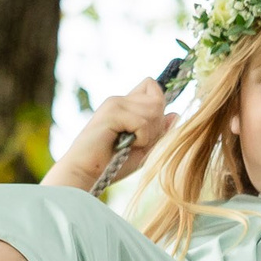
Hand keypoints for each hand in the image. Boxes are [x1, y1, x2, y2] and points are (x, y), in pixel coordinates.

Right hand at [47, 79, 174, 186]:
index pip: (152, 87)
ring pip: (153, 109)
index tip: (149, 129)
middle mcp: (120, 99)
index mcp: (125, 105)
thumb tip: (175, 113)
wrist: (85, 173)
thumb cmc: (112, 164)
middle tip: (137, 142)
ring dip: (148, 134)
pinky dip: (140, 139)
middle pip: (157, 100)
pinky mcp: (112, 113)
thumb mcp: (144, 149)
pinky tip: (124, 146)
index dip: (158, 105)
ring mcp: (115, 103)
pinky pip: (142, 122)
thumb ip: (159, 132)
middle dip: (156, 126)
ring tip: (130, 144)